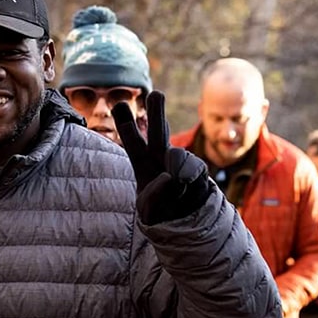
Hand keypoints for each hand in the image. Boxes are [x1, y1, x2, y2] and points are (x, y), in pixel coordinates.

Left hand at [112, 91, 211, 224]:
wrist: (187, 223)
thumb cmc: (162, 214)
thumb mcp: (149, 209)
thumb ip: (155, 193)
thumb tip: (172, 176)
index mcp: (144, 163)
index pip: (134, 142)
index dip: (127, 124)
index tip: (119, 104)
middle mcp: (163, 159)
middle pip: (159, 133)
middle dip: (157, 114)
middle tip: (156, 94)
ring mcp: (182, 166)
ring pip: (179, 156)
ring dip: (175, 164)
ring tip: (174, 181)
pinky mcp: (199, 175)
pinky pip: (192, 174)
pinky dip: (187, 183)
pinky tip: (184, 189)